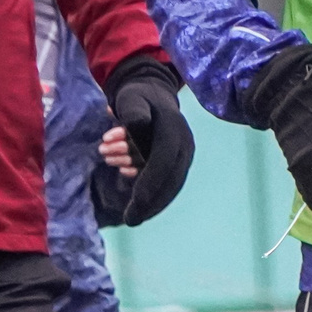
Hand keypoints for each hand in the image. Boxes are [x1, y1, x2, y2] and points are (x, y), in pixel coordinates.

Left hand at [94, 57, 195, 225]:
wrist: (152, 92)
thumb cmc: (137, 97)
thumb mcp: (131, 98)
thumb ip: (132, 112)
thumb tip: (137, 128)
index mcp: (174, 129)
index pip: (164, 160)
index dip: (151, 182)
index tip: (135, 202)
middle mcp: (184, 145)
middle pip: (172, 180)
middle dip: (151, 202)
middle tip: (130, 219)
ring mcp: (184, 155)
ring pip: (170, 185)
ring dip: (148, 196)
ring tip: (126, 204)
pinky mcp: (178, 163)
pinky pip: (168, 183)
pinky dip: (152, 193)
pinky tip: (136, 200)